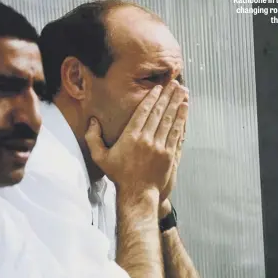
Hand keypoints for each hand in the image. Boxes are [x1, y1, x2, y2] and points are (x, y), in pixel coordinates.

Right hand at [85, 82, 187, 197]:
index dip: (151, 98)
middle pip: (159, 112)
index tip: (158, 88)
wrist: (138, 194)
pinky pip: (177, 133)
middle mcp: (146, 139)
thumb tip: (92, 121)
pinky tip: (185, 110)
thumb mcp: (101, 158)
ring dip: (177, 104)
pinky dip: (181, 120)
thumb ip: (94, 138)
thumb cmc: (119, 176)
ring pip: (170, 120)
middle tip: (174, 83)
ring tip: (182, 91)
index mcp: (131, 137)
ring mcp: (160, 147)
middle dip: (167, 96)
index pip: (143, 112)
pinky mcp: (170, 155)